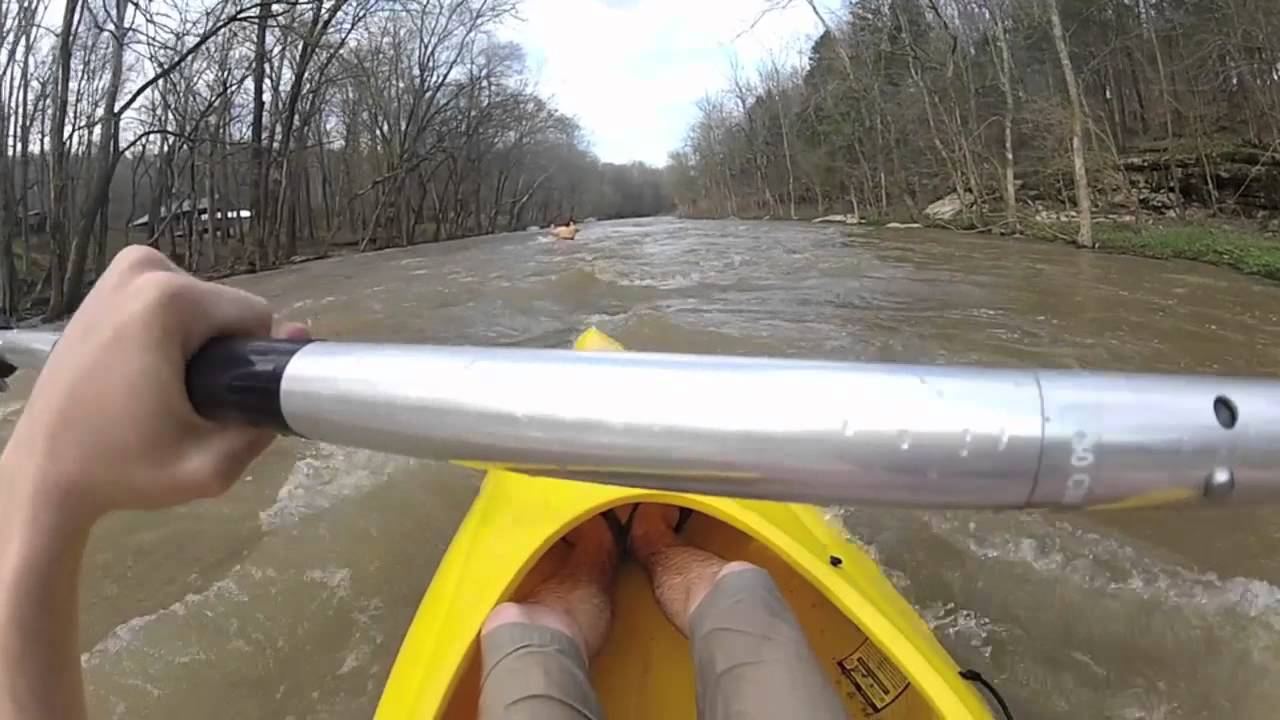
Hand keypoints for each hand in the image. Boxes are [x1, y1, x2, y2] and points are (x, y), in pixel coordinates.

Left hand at [1, 245, 307, 524]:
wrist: (43, 474)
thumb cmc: (124, 470)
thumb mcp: (211, 467)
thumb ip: (266, 420)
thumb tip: (300, 342)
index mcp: (169, 299)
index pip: (256, 318)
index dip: (252, 364)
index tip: (220, 401)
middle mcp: (143, 268)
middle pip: (226, 309)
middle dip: (223, 353)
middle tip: (188, 403)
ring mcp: (118, 271)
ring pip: (202, 305)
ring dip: (200, 344)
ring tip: (166, 392)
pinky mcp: (104, 284)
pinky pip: (171, 303)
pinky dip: (172, 334)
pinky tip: (147, 375)